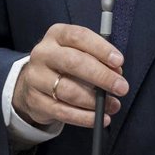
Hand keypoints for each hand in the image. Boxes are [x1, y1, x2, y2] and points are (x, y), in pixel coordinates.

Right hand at [12, 23, 128, 129]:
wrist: (33, 83)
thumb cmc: (64, 65)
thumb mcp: (78, 52)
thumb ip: (97, 58)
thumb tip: (116, 72)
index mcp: (56, 35)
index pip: (78, 37)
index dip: (100, 49)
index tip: (119, 62)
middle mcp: (43, 53)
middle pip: (73, 62)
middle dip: (101, 76)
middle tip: (121, 87)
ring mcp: (36, 77)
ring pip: (68, 90)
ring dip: (95, 101)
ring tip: (113, 105)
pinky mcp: (35, 100)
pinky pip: (63, 111)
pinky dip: (84, 117)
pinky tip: (99, 119)